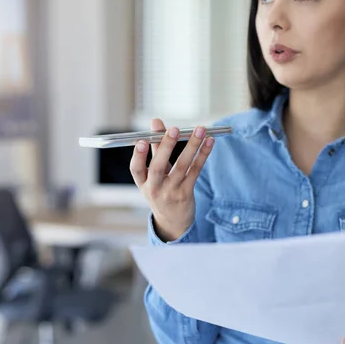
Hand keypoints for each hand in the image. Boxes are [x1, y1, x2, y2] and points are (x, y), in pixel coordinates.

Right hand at [129, 118, 214, 240]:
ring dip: (192, 145)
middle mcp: (155, 189)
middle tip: (174, 129)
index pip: (136, 169)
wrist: (173, 222)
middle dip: (166, 146)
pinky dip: (203, 155)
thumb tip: (156, 121)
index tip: (140, 141)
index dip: (138, 155)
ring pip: (182, 166)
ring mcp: (171, 192)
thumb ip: (156, 148)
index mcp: (143, 183)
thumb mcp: (154, 174)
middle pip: (158, 166)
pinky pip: (196, 171)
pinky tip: (209, 142)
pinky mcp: (187, 193)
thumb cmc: (162, 191)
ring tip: (200, 129)